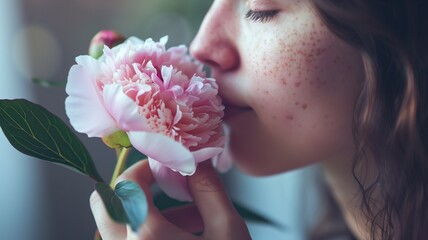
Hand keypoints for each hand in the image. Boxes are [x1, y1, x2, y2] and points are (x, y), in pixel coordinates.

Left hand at [90, 160, 250, 239]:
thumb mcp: (227, 230)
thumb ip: (209, 189)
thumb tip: (197, 160)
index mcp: (147, 238)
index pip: (127, 183)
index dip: (146, 165)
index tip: (166, 162)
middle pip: (106, 204)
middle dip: (134, 187)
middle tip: (162, 183)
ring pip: (121, 225)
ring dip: (151, 211)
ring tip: (196, 216)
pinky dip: (151, 233)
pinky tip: (189, 236)